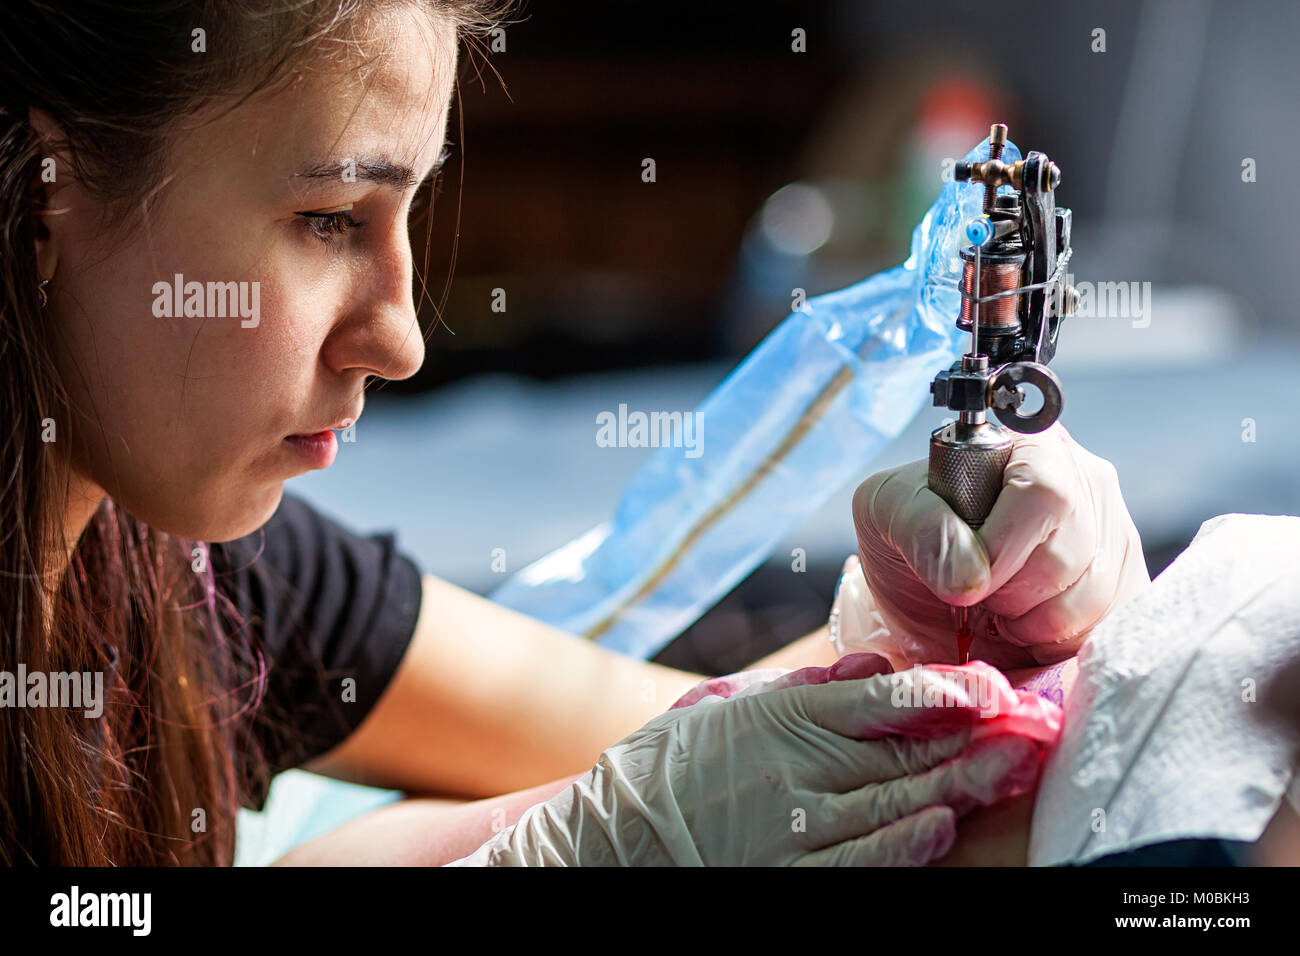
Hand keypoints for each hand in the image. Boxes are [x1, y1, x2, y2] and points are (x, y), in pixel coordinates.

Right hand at [446, 665, 1047, 865]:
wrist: (609, 841)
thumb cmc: (667, 766)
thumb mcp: (721, 706)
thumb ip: (798, 687)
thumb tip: (869, 666)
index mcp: (778, 718)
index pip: (882, 698)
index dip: (946, 690)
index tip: (993, 685)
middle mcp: (794, 771)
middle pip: (905, 751)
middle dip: (976, 737)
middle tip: (1030, 726)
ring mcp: (793, 831)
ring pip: (895, 805)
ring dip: (960, 787)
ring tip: (1009, 769)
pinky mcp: (787, 879)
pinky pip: (860, 865)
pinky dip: (906, 847)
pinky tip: (944, 829)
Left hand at [849, 423, 1149, 666]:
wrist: (923, 592)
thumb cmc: (907, 538)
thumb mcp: (885, 513)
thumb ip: (920, 527)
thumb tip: (970, 576)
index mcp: (1028, 445)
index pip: (1046, 493)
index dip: (1003, 549)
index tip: (965, 581)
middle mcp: (1086, 481)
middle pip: (1072, 553)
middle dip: (1011, 594)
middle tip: (976, 596)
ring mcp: (1115, 535)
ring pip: (1095, 597)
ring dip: (1032, 623)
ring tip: (999, 609)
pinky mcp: (1127, 588)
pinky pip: (1108, 628)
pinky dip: (1057, 643)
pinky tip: (1026, 627)